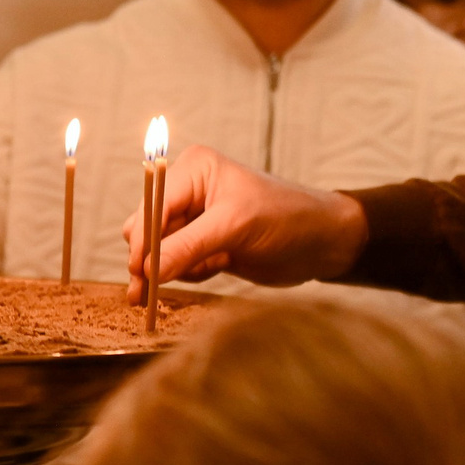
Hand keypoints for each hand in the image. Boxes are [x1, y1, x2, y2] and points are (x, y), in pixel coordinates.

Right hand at [121, 145, 367, 300]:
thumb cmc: (288, 219)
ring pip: (157, 251)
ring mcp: (195, 220)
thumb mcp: (236, 227)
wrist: (324, 243)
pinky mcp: (203, 245)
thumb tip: (146, 271)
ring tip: (207, 269)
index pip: (152, 205)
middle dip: (152, 259)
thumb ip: (189, 246)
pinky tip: (218, 268)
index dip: (143, 239)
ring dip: (173, 268)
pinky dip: (189, 273)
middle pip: (146, 229)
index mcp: (194, 170)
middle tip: (146, 294)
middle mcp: (189, 191)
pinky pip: (176, 264)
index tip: (141, 273)